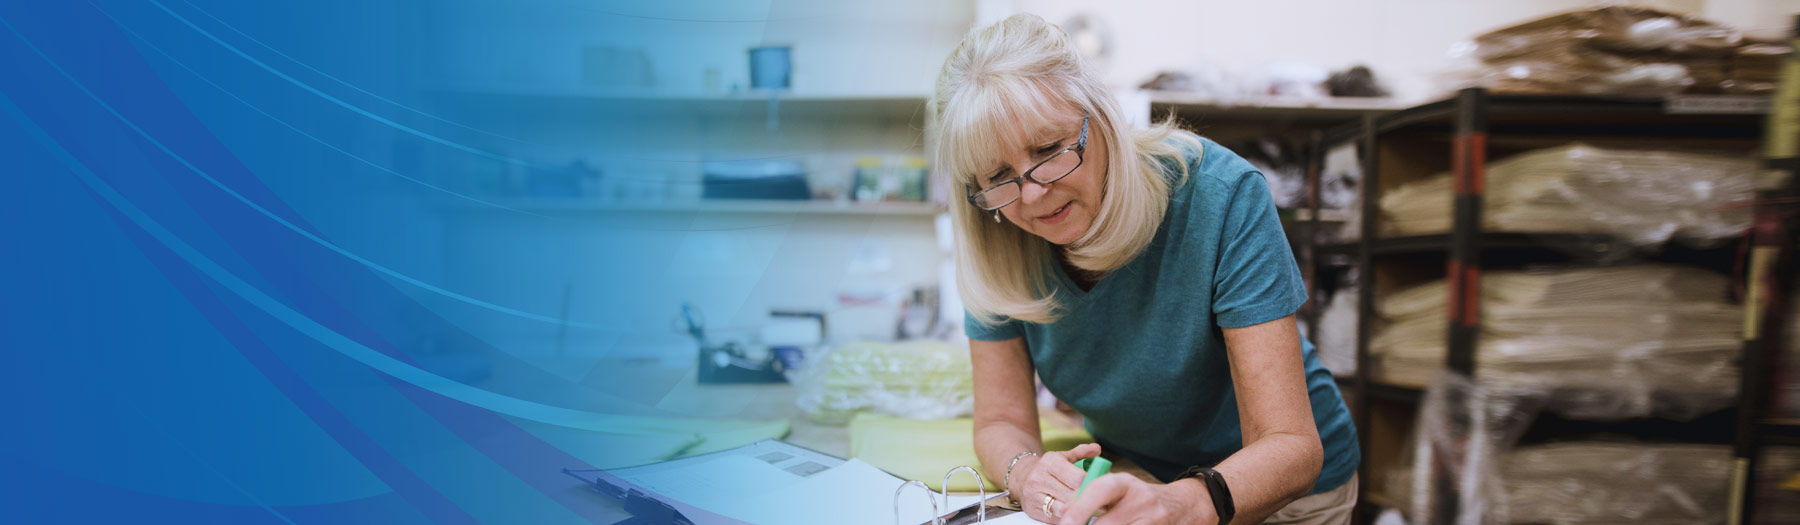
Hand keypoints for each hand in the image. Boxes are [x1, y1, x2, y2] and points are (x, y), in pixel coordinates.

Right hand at [1011, 443, 1101, 521]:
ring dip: (1074, 509)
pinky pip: (1053, 519)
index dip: (1090, 484)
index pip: (1077, 478)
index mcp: (1050, 462)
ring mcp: (1034, 495)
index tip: (1098, 487)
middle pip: (1071, 495)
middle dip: (1084, 498)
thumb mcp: (1062, 456)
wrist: (1021, 476)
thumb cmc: (1047, 468)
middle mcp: (1039, 478)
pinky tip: (1068, 511)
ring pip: (1062, 509)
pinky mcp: (1031, 510)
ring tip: (1081, 506)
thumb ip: (1081, 452)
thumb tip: (1097, 449)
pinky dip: (1064, 516)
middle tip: (1094, 500)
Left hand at [1056, 475, 1214, 524]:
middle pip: (1107, 523)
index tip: (1064, 521)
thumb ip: (1094, 498)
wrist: (1181, 505)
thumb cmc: (1138, 499)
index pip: (1100, 490)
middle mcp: (1141, 499)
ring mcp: (1153, 519)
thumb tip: (1063, 514)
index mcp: (1125, 483)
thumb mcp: (1119, 491)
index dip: (1079, 508)